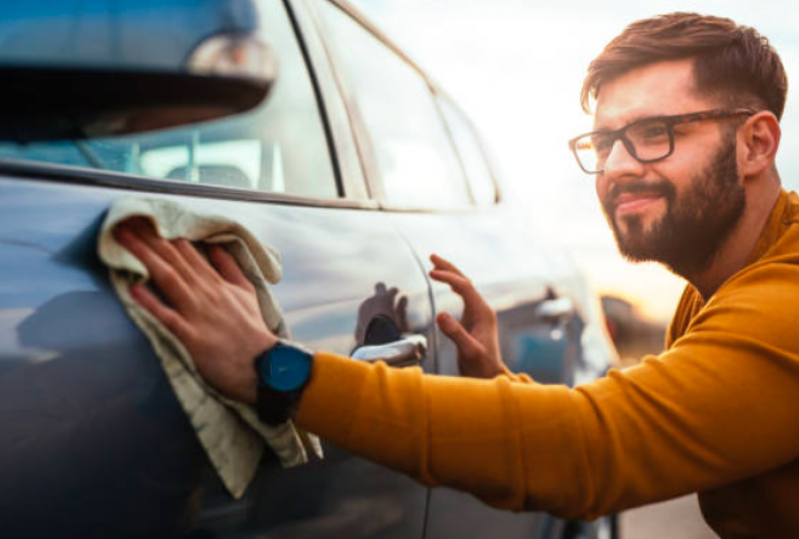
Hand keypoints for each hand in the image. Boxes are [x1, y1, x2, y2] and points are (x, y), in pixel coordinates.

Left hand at [114, 218, 276, 403]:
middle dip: (148, 238)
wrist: (263, 364)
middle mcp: (205, 293)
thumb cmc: (252, 330)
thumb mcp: (246, 292)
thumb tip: (215, 246)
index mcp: (216, 283)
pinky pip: (168, 317)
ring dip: (144, 258)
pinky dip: (151, 303)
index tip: (146, 218)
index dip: (165, 233)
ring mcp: (197, 314)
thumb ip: (229, 268)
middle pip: (173, 259)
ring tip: (123, 240)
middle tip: (125, 219)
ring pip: (168, 279)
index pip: (187, 251)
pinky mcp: (191, 337)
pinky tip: (133, 289)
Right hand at [429, 254, 505, 378]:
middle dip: (449, 268)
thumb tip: (440, 314)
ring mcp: (478, 314)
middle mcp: (482, 310)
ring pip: (464, 287)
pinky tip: (444, 282)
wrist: (488, 377)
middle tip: (432, 256)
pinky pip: (462, 296)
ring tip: (434, 264)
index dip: (448, 277)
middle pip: (465, 281)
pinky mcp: (472, 319)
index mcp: (483, 313)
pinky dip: (452, 285)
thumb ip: (455, 333)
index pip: (465, 287)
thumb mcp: (468, 351)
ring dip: (450, 274)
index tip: (431, 273)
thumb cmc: (481, 367)